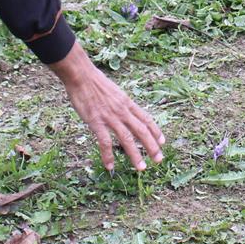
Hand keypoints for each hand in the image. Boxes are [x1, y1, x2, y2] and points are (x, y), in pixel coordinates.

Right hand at [49, 45, 165, 172]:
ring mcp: (110, 117)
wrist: (81, 75)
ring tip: (141, 168)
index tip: (162, 142)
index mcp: (127, 103)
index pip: (146, 119)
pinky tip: (110, 166)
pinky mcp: (96, 122)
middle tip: (159, 160)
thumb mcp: (114, 92)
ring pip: (127, 139)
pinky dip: (108, 156)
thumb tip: (125, 111)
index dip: (156, 131)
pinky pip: (105, 142)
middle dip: (152, 147)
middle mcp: (122, 111)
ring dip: (135, 155)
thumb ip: (120, 103)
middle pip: (141, 131)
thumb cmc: (94, 82)